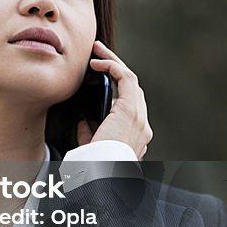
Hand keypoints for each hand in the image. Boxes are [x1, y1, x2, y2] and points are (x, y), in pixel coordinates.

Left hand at [76, 40, 153, 157]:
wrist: (102, 176)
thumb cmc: (96, 168)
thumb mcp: (91, 149)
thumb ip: (90, 134)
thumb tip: (84, 121)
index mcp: (135, 136)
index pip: (130, 104)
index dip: (117, 87)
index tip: (100, 76)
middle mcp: (142, 126)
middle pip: (133, 88)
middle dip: (116, 68)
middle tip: (98, 56)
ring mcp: (139, 117)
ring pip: (131, 79)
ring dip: (113, 61)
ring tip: (98, 50)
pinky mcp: (130, 110)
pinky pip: (126, 78)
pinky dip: (112, 66)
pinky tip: (97, 62)